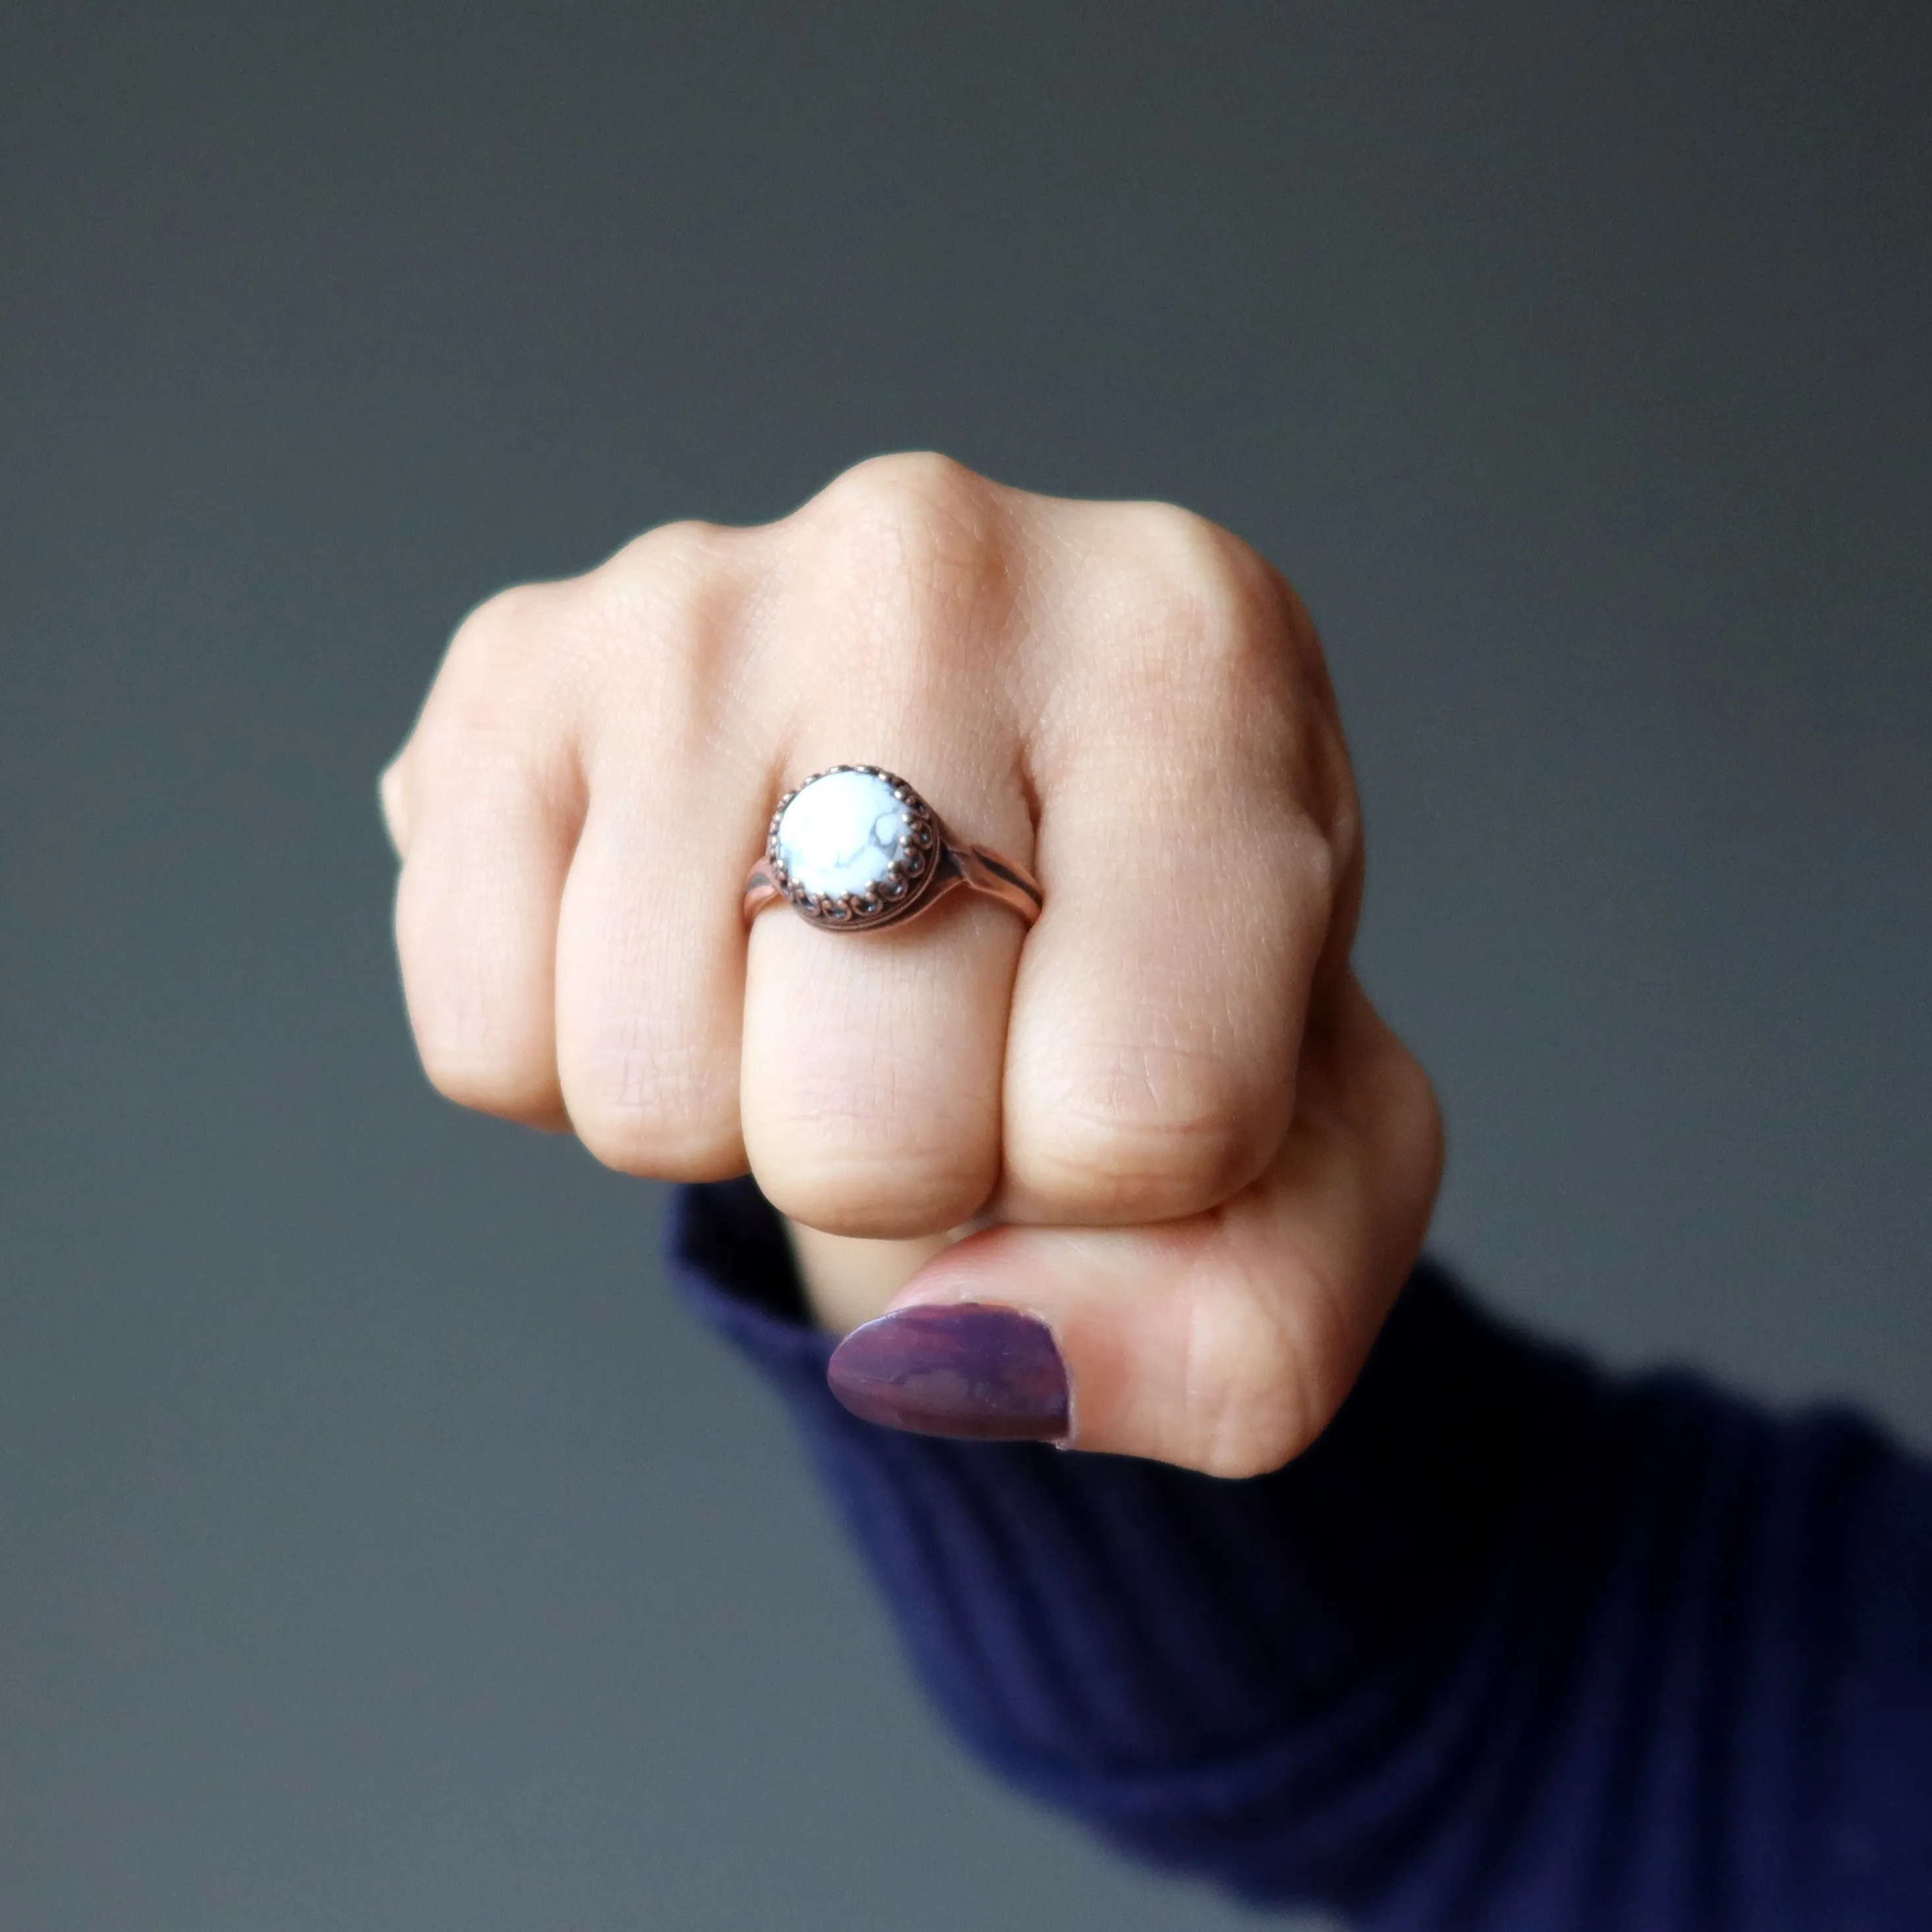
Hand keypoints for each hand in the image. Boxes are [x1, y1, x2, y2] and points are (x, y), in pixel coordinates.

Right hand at [381, 454, 1441, 1474]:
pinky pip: (484, 1033)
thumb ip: (1239, 1330)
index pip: (1149, 1105)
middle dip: (919, 1166)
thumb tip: (943, 1349)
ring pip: (654, 1093)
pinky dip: (581, 1061)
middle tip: (953, 1025)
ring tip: (824, 977)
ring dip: (746, 1113)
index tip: (1114, 1058)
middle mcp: (941, 564)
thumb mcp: (1309, 1171)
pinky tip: (694, 945)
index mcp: (1199, 660)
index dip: (1121, 1182)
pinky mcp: (514, 668)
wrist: (984, 827)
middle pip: (871, 1126)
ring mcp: (700, 600)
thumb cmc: (1160, 984)